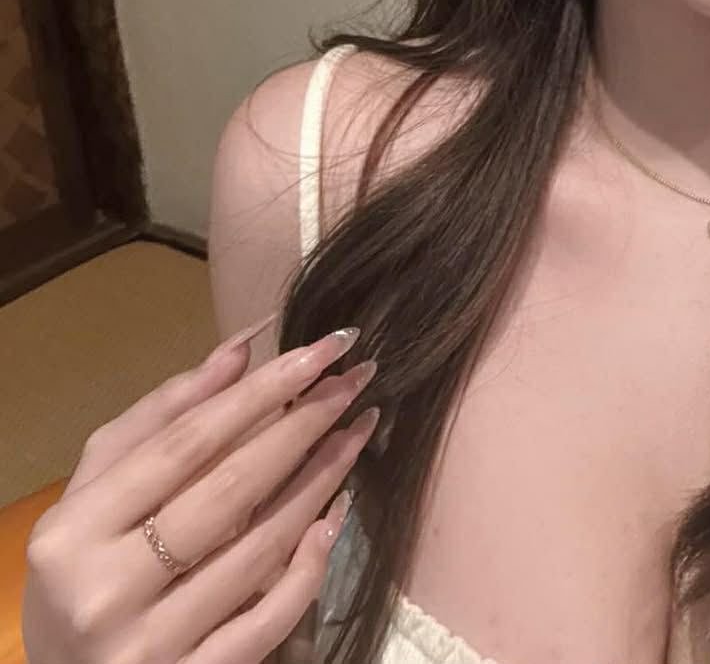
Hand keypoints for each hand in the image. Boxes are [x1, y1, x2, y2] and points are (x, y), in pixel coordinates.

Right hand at [20, 317, 379, 663]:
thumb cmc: (84, 564)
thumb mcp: (97, 488)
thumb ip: (162, 417)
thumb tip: (240, 348)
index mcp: (76, 530)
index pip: (188, 442)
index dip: (262, 389)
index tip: (323, 349)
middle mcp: (108, 590)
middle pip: (232, 488)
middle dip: (305, 424)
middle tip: (357, 380)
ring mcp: (152, 645)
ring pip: (261, 549)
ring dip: (322, 481)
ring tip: (358, 431)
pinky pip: (269, 620)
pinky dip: (309, 567)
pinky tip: (337, 515)